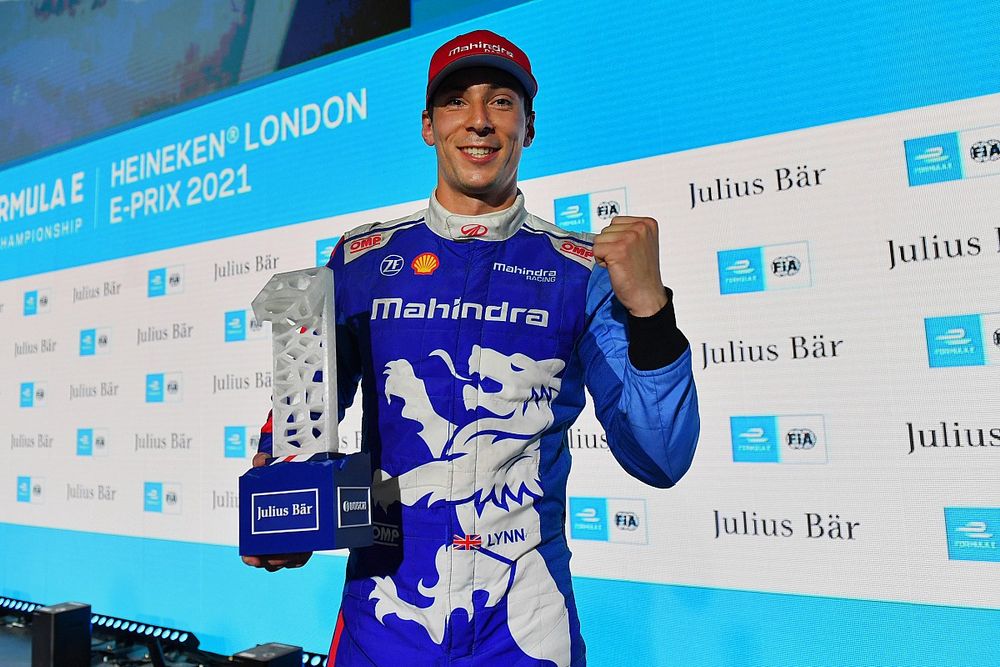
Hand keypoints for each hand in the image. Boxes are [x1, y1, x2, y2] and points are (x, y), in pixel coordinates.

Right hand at [241, 452, 312, 570]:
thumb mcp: (273, 469)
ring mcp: (291, 539)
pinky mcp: (306, 539)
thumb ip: (264, 463)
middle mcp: (274, 536)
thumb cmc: (284, 476)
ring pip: (286, 560)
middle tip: (273, 560)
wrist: (307, 475)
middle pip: (269, 559)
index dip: (250, 556)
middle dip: (270, 562)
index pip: (252, 549)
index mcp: (262, 524)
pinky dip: (300, 558)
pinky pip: (302, 555)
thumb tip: (259, 461)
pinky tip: (302, 553)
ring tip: (290, 557)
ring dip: (286, 561)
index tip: (251, 559)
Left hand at [592, 216, 668, 316]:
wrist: (647, 296)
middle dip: (610, 246)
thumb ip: (630, 231)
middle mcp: (640, 228)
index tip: (630, 252)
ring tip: (620, 264)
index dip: (616, 239)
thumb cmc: (643, 274)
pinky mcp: (618, 250)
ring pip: (599, 239)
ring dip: (605, 253)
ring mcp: (629, 238)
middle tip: (625, 260)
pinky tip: (615, 268)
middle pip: (606, 229)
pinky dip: (601, 261)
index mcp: (648, 223)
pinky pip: (595, 250)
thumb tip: (608, 228)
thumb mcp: (643, 244)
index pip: (616, 222)